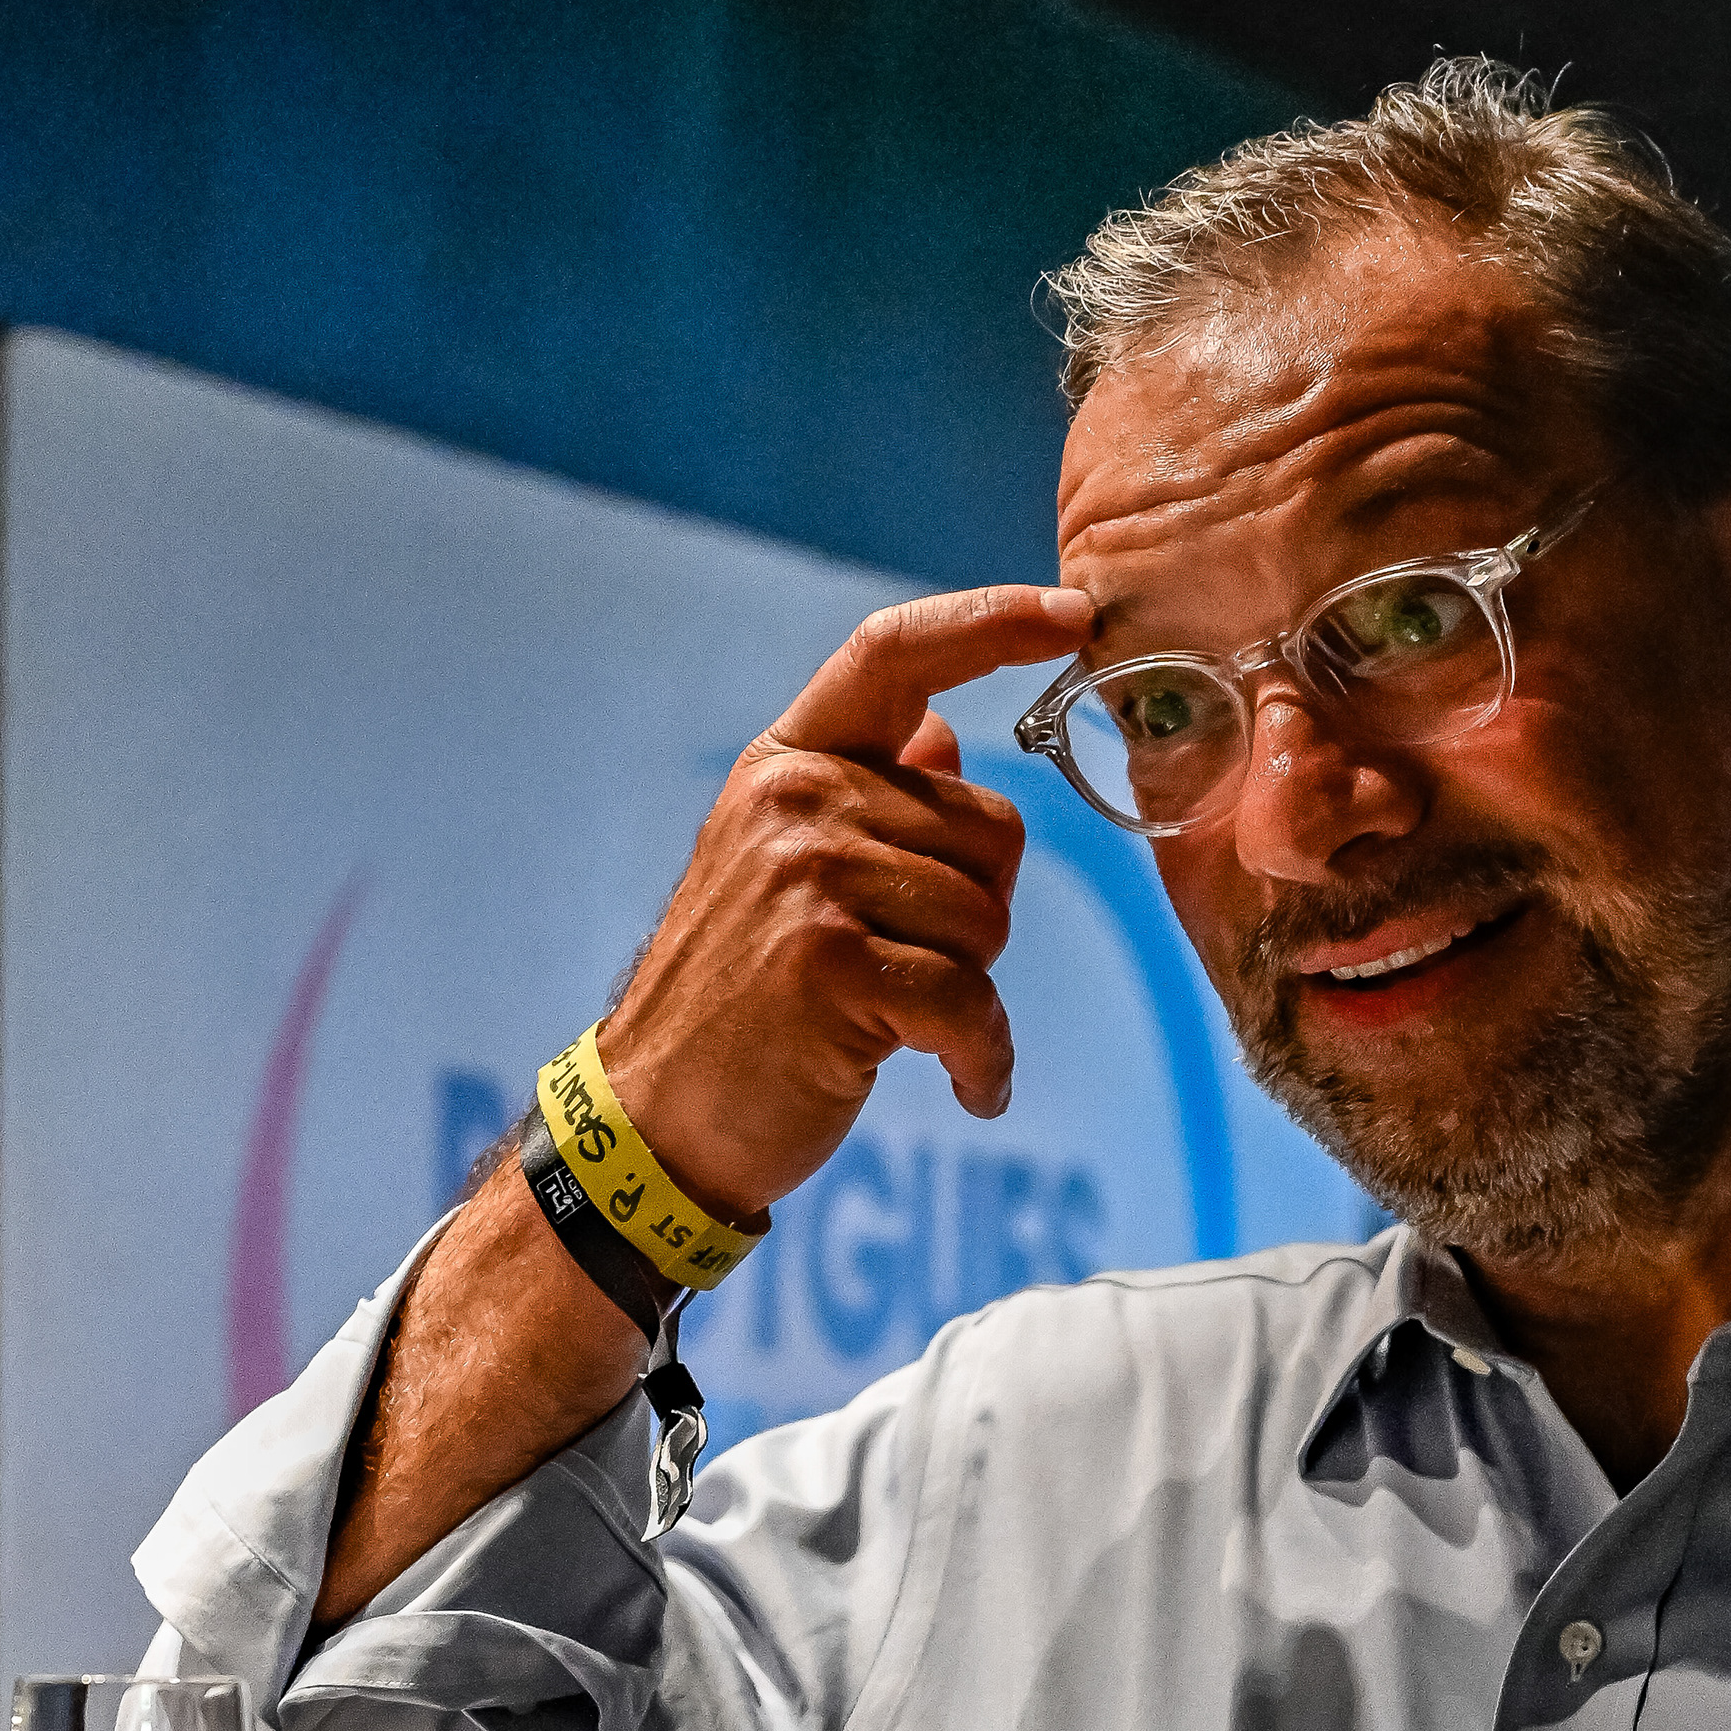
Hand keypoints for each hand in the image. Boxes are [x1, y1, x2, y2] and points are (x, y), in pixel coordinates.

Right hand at [597, 584, 1090, 1220]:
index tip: (1074, 615)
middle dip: (974, 916)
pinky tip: (966, 1088)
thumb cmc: (744, 1000)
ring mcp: (808, 877)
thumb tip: (945, 727)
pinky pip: (971, 1001)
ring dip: (967, 991)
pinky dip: (983, 1059)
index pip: (894, 653)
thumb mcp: (785, 871)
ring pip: (989, 917)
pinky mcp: (831, 964)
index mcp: (786, 762)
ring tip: (892, 1024)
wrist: (656, 1116)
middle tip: (897, 971)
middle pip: (991, 829)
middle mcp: (794, 800)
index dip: (992, 622)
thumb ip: (869, 795)